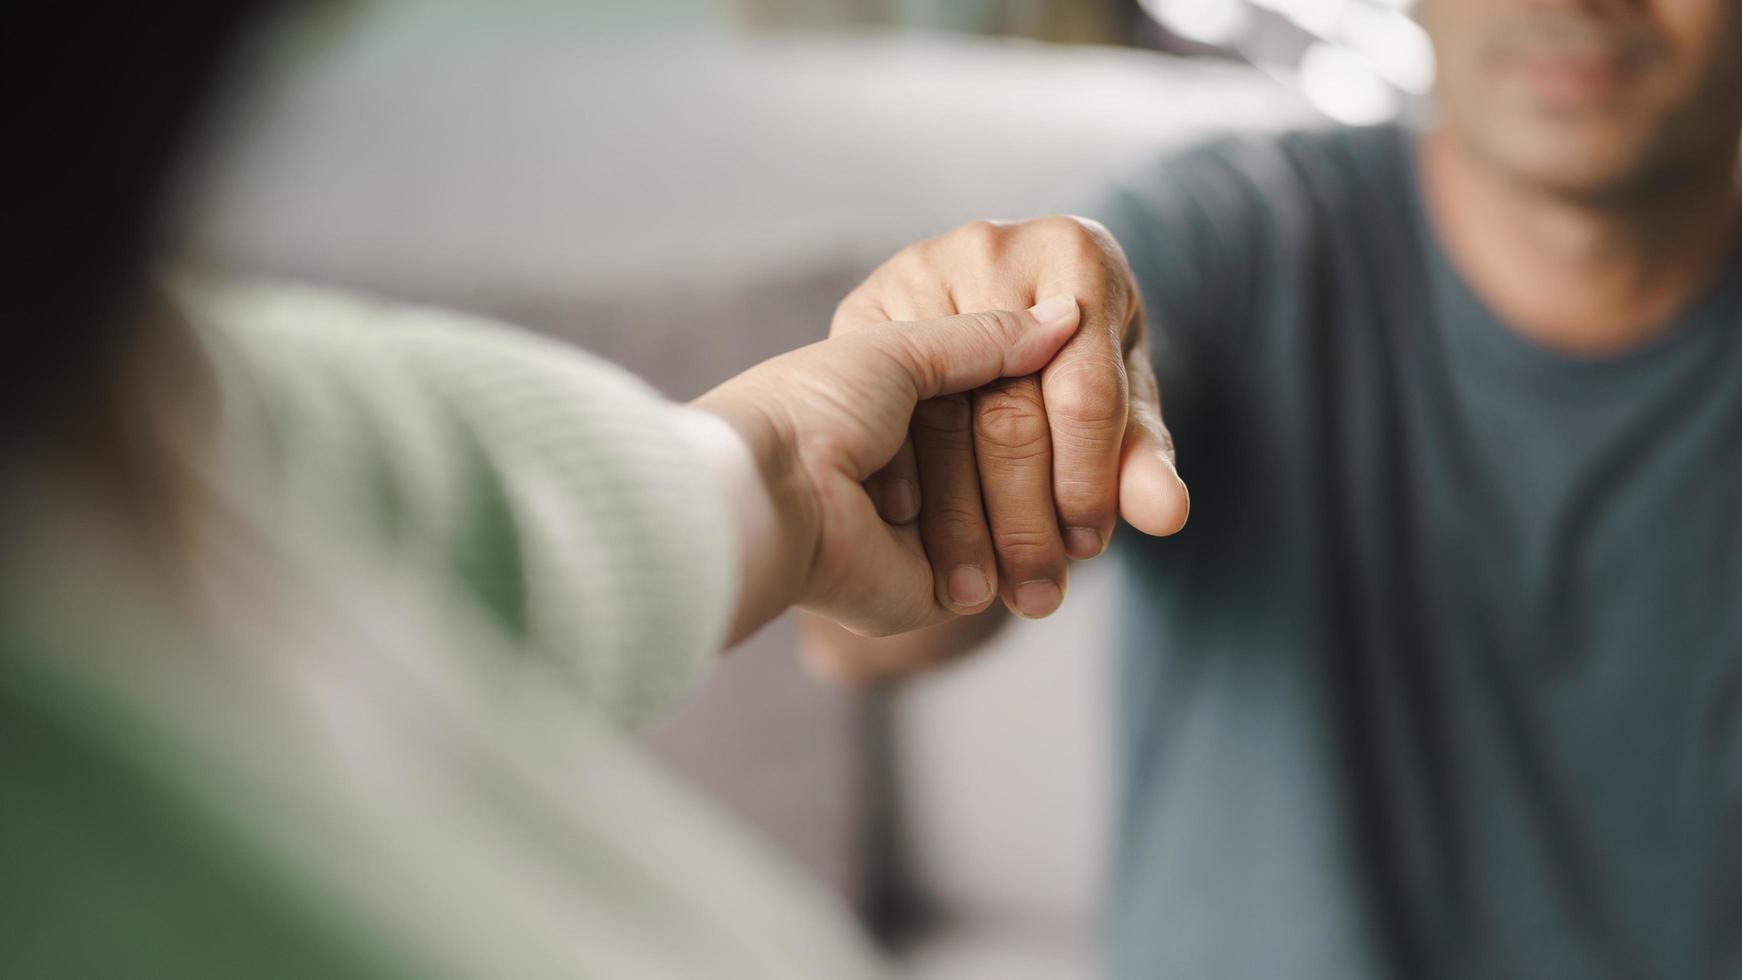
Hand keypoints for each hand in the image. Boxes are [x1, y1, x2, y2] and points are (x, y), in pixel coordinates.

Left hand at [695, 297, 1083, 638]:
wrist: (778, 496)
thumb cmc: (818, 408)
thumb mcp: (901, 347)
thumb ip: (985, 337)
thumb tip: (1069, 317)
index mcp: (896, 406)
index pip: (999, 394)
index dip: (1034, 385)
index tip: (1068, 372)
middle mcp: (916, 469)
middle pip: (1014, 456)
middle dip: (1034, 456)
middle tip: (1065, 438)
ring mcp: (932, 532)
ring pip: (1020, 516)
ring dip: (1025, 508)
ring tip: (1015, 495)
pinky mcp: (939, 588)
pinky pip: (1006, 572)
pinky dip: (1021, 553)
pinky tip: (1040, 535)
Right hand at [832, 217, 1188, 621]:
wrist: (1001, 298)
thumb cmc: (1077, 357)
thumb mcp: (1119, 400)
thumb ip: (1140, 455)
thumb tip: (1167, 516)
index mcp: (1077, 253)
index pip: (1085, 392)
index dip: (1087, 482)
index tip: (1086, 551)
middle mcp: (992, 248)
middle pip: (1007, 412)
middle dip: (1023, 518)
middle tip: (1035, 596)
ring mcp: (919, 273)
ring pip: (938, 423)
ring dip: (960, 523)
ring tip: (983, 593)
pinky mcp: (863, 305)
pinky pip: (882, 414)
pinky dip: (903, 490)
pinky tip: (919, 550)